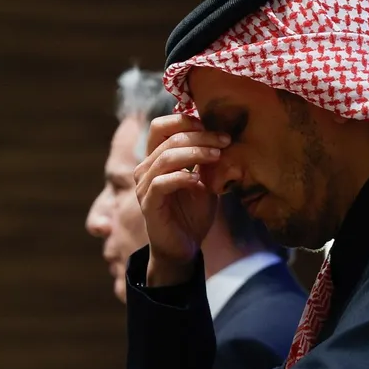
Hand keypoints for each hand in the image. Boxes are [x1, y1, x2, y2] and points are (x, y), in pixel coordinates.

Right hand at [134, 114, 229, 285]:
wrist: (184, 247)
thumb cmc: (193, 214)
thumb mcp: (205, 182)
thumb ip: (207, 161)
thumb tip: (221, 136)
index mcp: (156, 158)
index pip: (161, 127)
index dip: (185, 121)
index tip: (213, 125)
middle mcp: (145, 168)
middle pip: (168, 138)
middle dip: (199, 136)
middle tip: (224, 140)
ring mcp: (144, 186)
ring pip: (165, 157)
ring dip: (194, 153)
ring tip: (217, 155)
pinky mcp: (148, 204)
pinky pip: (161, 183)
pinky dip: (182, 178)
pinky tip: (199, 182)